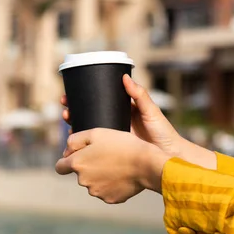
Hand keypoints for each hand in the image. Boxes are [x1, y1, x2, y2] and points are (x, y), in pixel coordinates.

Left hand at [56, 129, 169, 203]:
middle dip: (88, 167)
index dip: (66, 161)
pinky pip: (107, 191)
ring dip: (100, 176)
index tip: (76, 156)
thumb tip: (66, 151)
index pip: (60, 167)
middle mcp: (83, 181)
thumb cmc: (121, 144)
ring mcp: (96, 192)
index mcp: (77, 164)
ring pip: (93, 183)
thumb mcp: (96, 132)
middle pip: (80, 174)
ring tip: (116, 164)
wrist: (146, 164)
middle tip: (105, 155)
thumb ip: (75, 140)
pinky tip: (122, 175)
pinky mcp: (110, 199)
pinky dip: (112, 184)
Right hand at [62, 74, 180, 153]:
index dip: (82, 98)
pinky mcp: (113, 151)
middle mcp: (115, 123)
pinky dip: (83, 146)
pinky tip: (74, 145)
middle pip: (89, 115)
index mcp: (122, 110)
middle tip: (65, 109)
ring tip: (67, 123)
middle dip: (74, 112)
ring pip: (89, 132)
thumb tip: (125, 77)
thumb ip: (140, 95)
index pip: (98, 101)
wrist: (169, 156)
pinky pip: (95, 148)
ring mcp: (112, 138)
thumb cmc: (163, 132)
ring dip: (75, 128)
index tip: (69, 95)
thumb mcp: (151, 112)